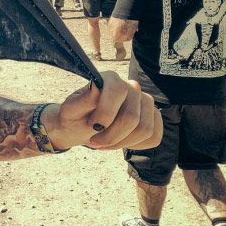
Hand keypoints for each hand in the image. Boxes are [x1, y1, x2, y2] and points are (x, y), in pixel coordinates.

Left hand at [43, 72, 161, 150]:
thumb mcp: (71, 110)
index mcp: (111, 79)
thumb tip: (96, 86)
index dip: (105, 115)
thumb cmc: (75, 117)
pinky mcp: (154, 118)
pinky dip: (134, 146)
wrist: (80, 127)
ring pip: (145, 130)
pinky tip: (119, 142)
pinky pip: (153, 138)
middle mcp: (132, 87)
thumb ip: (82, 99)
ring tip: (105, 142)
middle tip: (94, 140)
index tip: (93, 126)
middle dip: (111, 136)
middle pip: (132, 118)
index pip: (118, 91)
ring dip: (121, 143)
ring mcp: (145, 102)